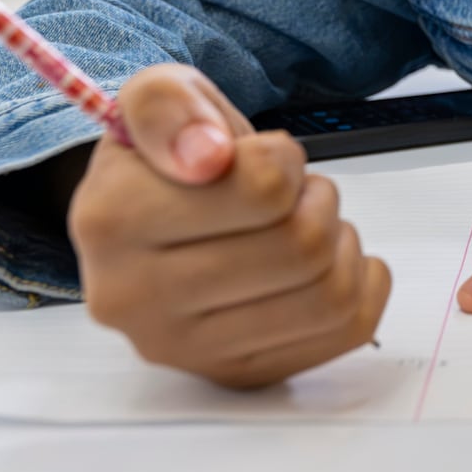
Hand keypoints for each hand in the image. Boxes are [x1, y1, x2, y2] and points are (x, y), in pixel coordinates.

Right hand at [68, 64, 390, 387]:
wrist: (156, 220)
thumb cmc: (171, 157)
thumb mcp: (158, 97)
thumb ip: (168, 105)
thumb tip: (206, 155)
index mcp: (110, 219)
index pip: (262, 188)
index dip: (284, 158)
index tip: (265, 155)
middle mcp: (134, 299)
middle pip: (302, 247)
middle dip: (316, 201)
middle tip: (292, 192)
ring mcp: (184, 349)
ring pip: (329, 295)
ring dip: (339, 243)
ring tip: (305, 224)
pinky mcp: (234, 374)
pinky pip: (345, 331)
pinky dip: (361, 284)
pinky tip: (331, 262)